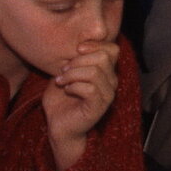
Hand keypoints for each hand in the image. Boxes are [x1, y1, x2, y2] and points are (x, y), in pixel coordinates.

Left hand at [42, 40, 120, 168]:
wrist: (57, 126)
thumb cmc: (60, 101)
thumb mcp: (64, 74)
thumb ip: (72, 60)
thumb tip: (74, 44)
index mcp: (105, 72)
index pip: (112, 49)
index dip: (95, 44)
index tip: (76, 49)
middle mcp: (111, 82)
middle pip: (103, 57)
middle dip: (79, 60)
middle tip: (64, 69)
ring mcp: (107, 95)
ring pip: (95, 72)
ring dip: (73, 74)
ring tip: (61, 80)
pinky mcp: (99, 107)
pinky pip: (90, 89)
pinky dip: (74, 86)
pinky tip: (66, 90)